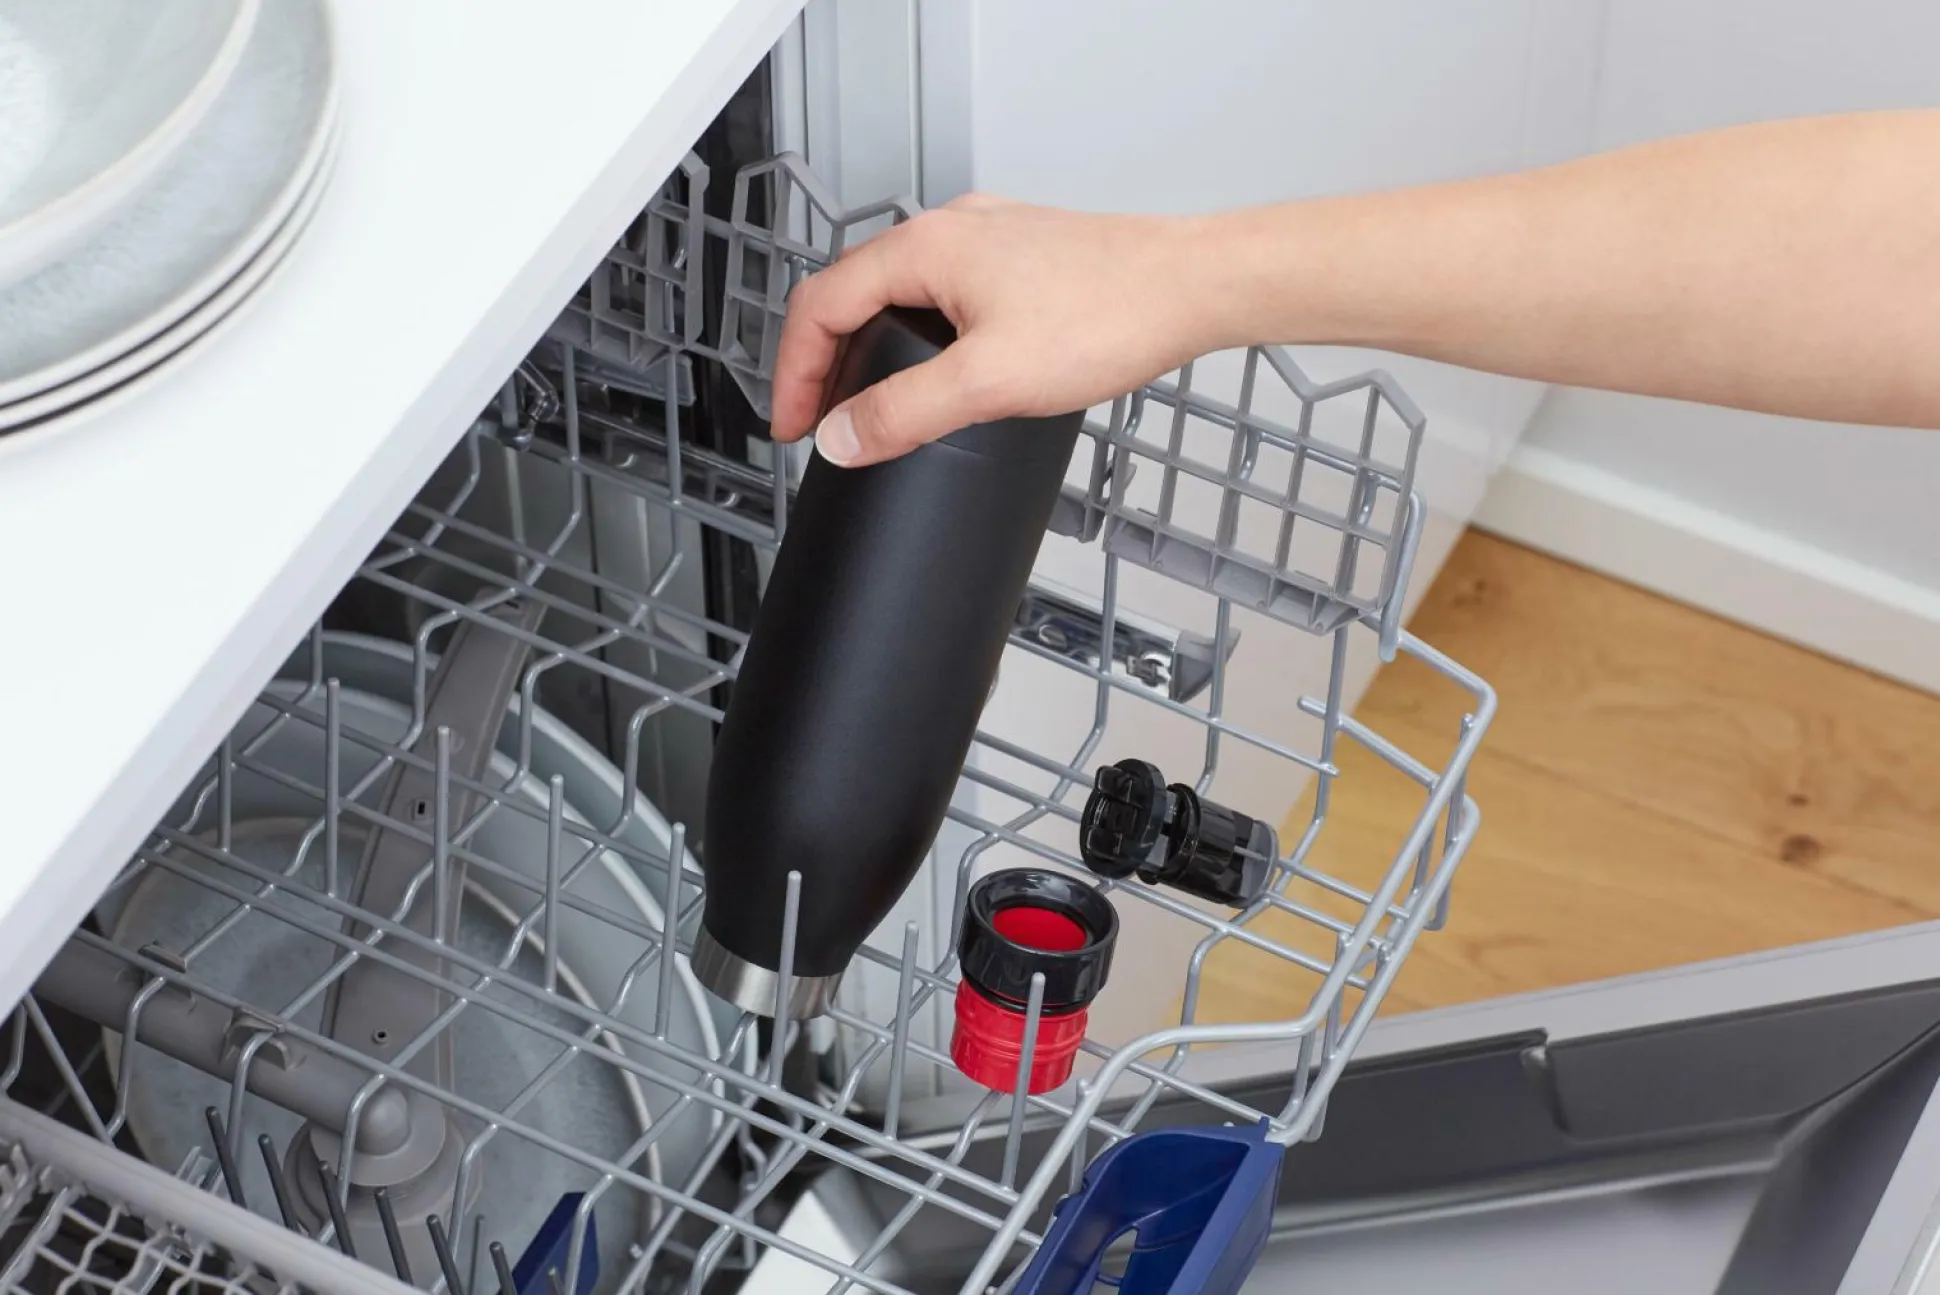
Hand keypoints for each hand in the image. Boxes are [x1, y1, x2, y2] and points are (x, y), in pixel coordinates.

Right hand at [769, 196, 1218, 466]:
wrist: (1192, 288)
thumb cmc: (1110, 314)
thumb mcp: (988, 382)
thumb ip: (905, 414)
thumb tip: (842, 439)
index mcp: (925, 247)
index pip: (820, 305)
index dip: (795, 373)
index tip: (796, 426)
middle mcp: (951, 230)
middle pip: (853, 293)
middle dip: (828, 361)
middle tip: (825, 421)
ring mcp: (989, 239)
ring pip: (902, 292)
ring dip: (875, 348)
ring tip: (873, 403)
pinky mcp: (1023, 258)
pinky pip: (947, 293)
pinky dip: (922, 335)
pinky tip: (945, 372)